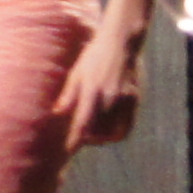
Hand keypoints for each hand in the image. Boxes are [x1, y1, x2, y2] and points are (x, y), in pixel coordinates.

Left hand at [57, 16, 147, 148]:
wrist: (121, 42)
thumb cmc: (94, 56)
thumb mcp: (76, 72)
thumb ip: (68, 94)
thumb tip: (57, 112)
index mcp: (92, 90)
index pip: (83, 123)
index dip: (75, 139)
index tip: (68, 149)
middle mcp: (110, 97)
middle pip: (98, 130)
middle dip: (87, 138)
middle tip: (79, 137)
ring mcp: (124, 99)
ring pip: (112, 131)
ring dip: (101, 138)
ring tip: (92, 135)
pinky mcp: (134, 99)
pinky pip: (126, 126)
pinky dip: (116, 134)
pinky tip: (108, 131)